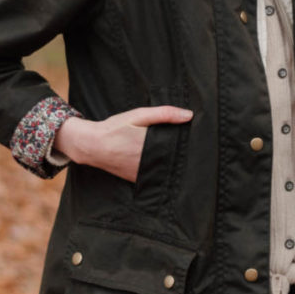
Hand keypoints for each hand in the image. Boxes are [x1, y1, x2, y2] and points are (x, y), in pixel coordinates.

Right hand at [58, 105, 192, 181]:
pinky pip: (154, 177)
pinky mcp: (136, 179)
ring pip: (165, 171)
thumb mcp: (138, 115)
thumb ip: (164, 114)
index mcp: (152, 145)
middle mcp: (149, 161)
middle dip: (184, 157)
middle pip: (174, 161)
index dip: (190, 147)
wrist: (92, 145)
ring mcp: (142, 173)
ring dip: (173, 166)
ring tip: (187, 163)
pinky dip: (160, 173)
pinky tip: (166, 168)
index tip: (202, 144)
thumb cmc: (115, 128)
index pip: (179, 148)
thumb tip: (189, 115)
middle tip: (200, 153)